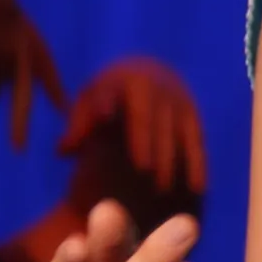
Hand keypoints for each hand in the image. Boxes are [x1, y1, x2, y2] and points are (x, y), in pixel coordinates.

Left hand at [58, 57, 208, 209]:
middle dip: (151, 146)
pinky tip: (197, 188)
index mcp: (124, 80)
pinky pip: (197, 141)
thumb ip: (78, 126)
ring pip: (177, 133)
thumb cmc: (110, 93)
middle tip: (145, 177)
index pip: (121, 101)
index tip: (114, 132)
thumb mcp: (90, 100)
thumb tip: (62, 152)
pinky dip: (198, 164)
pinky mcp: (193, 115)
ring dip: (173, 160)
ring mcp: (177, 101)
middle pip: (152, 120)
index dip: (119, 116)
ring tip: (164, 191)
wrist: (149, 70)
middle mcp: (154, 87)